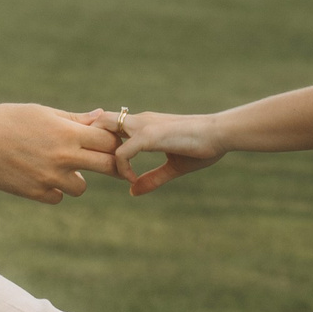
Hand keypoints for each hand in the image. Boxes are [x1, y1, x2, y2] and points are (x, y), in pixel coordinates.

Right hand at [0, 104, 117, 203]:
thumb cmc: (11, 119)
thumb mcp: (44, 113)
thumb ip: (75, 119)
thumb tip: (101, 116)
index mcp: (68, 133)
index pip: (109, 141)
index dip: (114, 142)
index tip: (112, 144)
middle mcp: (63, 157)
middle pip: (107, 166)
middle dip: (112, 165)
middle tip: (111, 165)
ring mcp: (49, 177)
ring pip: (81, 187)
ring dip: (76, 179)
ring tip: (62, 168)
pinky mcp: (34, 192)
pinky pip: (57, 197)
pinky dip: (54, 190)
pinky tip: (43, 178)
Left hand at [94, 109, 226, 195]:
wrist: (221, 134)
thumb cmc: (202, 147)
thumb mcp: (173, 167)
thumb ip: (152, 178)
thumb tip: (132, 191)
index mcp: (144, 124)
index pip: (110, 123)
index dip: (101, 140)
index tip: (103, 162)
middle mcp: (140, 120)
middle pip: (99, 120)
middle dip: (91, 139)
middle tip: (96, 165)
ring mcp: (143, 126)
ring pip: (104, 129)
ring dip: (101, 151)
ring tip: (108, 172)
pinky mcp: (149, 135)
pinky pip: (122, 152)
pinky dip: (121, 166)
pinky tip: (131, 178)